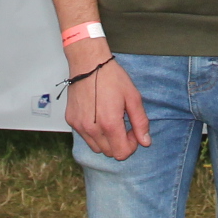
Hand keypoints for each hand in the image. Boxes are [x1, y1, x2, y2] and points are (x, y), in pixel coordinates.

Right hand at [65, 41, 149, 159]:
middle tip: (123, 125)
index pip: (122, 153)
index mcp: (110, 124)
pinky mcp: (71, 120)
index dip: (131, 146)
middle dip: (119, 143)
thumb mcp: (133, 97)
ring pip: (96, 147)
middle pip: (109, 153)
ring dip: (106, 140)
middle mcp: (92, 129)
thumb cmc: (111, 77)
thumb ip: (140, 122)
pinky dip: (94, 133)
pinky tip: (98, 116)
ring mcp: (79, 126)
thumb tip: (145, 142)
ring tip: (110, 121)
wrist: (88, 63)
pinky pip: (85, 136)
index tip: (132, 131)